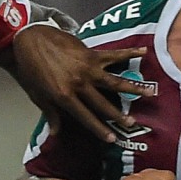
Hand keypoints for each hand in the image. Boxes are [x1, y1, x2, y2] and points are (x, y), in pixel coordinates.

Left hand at [8, 26, 157, 144]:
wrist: (31, 40)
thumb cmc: (31, 69)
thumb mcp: (37, 95)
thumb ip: (51, 114)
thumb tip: (56, 133)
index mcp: (64, 96)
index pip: (85, 117)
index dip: (99, 129)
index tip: (112, 139)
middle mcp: (79, 84)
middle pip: (103, 103)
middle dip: (118, 115)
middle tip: (132, 124)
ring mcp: (87, 68)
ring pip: (114, 81)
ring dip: (133, 88)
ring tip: (150, 93)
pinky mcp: (91, 54)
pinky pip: (113, 55)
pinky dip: (129, 52)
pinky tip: (143, 51)